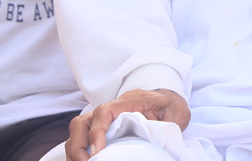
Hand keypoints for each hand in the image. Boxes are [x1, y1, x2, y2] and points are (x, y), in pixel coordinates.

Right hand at [65, 89, 189, 160]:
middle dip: (79, 145)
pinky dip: (77, 152)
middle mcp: (110, 109)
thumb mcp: (177, 112)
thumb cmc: (168, 105)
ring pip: (77, 130)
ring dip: (75, 150)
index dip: (97, 131)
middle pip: (82, 122)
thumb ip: (170, 123)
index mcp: (128, 102)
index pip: (104, 112)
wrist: (164, 99)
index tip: (97, 151)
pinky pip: (80, 138)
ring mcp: (103, 119)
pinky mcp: (101, 129)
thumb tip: (163, 139)